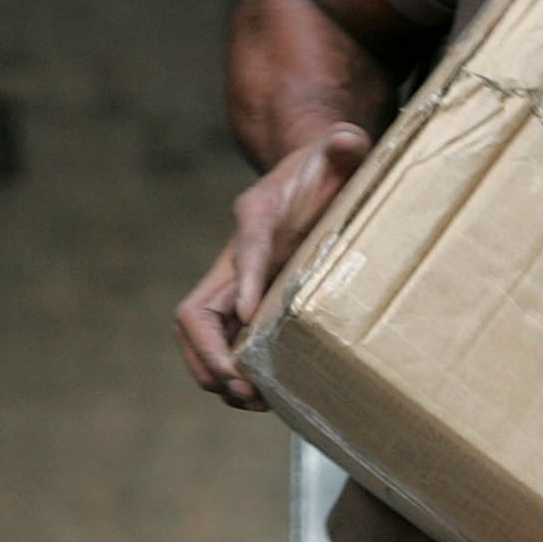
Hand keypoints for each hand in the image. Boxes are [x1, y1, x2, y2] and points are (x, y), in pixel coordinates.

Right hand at [173, 124, 371, 409]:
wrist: (308, 173)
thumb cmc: (325, 167)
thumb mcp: (339, 152)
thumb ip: (343, 146)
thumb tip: (346, 141)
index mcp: (257, 216)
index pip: (246, 250)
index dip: (247, 281)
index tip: (247, 314)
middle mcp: (235, 256)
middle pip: (195, 312)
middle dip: (210, 353)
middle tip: (242, 386)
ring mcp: (236, 284)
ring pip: (200, 337)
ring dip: (216, 372)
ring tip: (252, 400)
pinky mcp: (246, 305)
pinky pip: (224, 346)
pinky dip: (233, 373)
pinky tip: (263, 394)